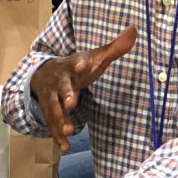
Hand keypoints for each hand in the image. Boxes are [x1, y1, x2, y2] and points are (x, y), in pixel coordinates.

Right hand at [31, 27, 137, 151]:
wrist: (42, 74)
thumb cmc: (76, 67)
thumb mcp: (94, 57)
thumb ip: (114, 48)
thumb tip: (134, 30)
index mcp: (71, 66)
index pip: (76, 63)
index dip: (80, 64)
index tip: (84, 64)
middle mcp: (59, 82)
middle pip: (62, 88)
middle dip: (66, 96)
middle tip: (71, 104)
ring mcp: (52, 98)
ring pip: (54, 110)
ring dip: (61, 120)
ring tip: (70, 131)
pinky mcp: (49, 112)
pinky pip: (52, 125)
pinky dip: (58, 136)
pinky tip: (65, 148)